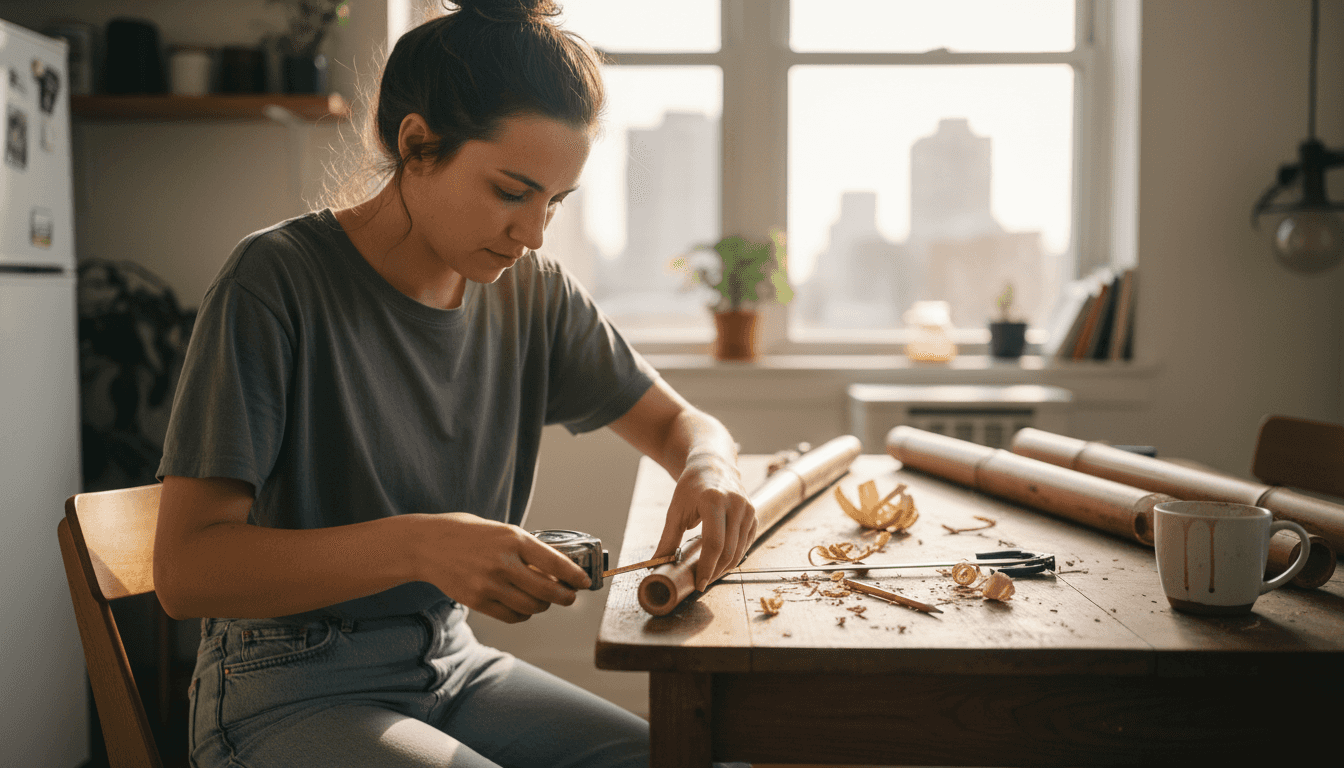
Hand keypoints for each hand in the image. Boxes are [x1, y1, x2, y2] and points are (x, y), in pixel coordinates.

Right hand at [409, 513, 590, 622]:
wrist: (428, 544)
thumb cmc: (469, 533)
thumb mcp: (502, 531)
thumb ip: (527, 549)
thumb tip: (559, 568)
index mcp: (514, 539)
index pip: (556, 563)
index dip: (575, 577)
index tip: (585, 582)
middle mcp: (503, 562)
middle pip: (548, 591)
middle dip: (565, 597)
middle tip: (569, 597)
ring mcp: (489, 584)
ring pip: (532, 607)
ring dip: (543, 607)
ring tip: (543, 601)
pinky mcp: (477, 600)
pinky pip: (512, 615)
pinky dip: (523, 614)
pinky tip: (523, 606)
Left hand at [652, 455, 755, 591]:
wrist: (712, 465)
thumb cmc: (690, 487)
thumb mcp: (675, 511)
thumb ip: (668, 539)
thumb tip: (656, 564)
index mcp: (713, 501)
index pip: (714, 543)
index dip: (707, 567)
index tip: (700, 583)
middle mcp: (735, 504)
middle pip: (729, 550)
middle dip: (716, 571)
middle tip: (703, 582)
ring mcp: (748, 509)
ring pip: (740, 550)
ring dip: (725, 567)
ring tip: (710, 574)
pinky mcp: (754, 515)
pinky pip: (746, 544)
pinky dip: (735, 557)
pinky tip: (721, 561)